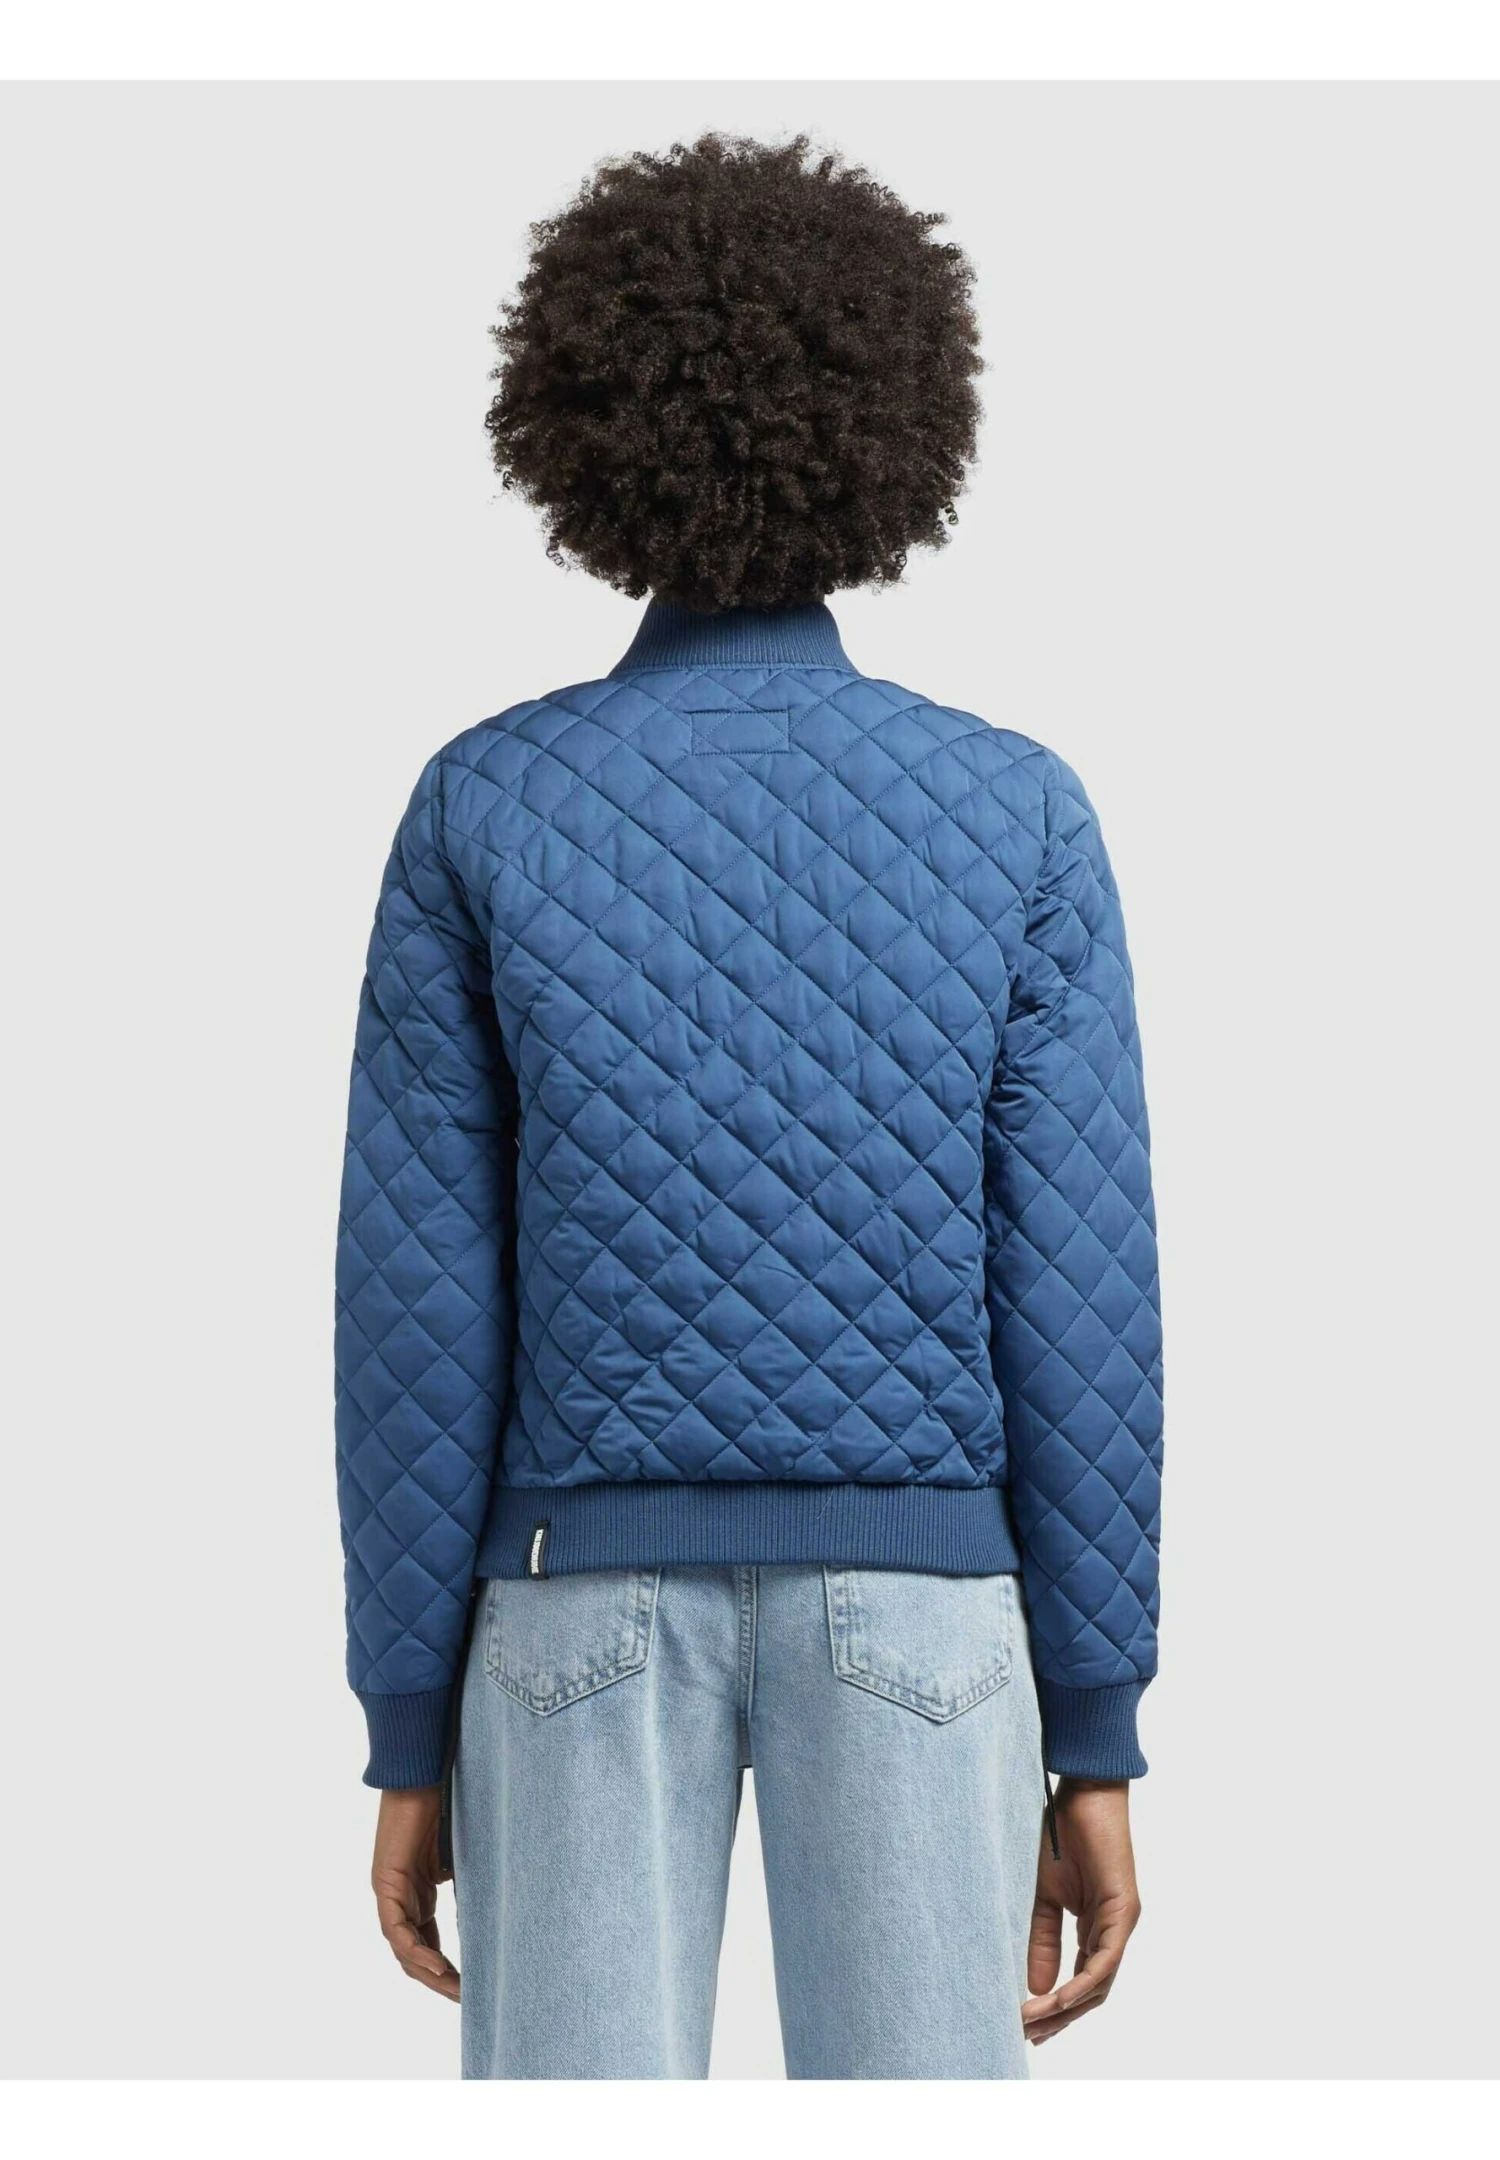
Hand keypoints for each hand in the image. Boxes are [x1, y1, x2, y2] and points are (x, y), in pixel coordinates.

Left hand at [371, 1786, 459, 2002]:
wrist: (424, 1774)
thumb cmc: (447, 1805)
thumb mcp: (463, 1857)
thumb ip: (471, 1885)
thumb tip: (501, 1912)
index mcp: (417, 1894)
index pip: (426, 1943)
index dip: (445, 1968)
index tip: (469, 1987)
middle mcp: (400, 1898)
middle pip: (413, 1954)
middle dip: (439, 1979)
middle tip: (465, 1998)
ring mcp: (390, 1892)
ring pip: (403, 1948)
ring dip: (429, 1973)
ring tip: (455, 1990)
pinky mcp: (386, 1883)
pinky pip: (397, 1930)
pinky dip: (416, 1951)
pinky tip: (438, 1966)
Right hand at [1022, 1777, 1140, 2044]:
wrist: (1082, 1792)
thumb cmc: (1062, 1835)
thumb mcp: (1042, 1895)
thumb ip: (1042, 1939)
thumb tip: (1036, 1988)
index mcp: (1095, 1928)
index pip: (1081, 1981)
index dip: (1057, 2008)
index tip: (1026, 2024)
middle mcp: (1113, 1931)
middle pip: (1093, 1991)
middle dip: (1060, 2017)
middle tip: (1028, 2035)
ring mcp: (1121, 1922)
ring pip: (1101, 1982)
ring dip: (1068, 2006)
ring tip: (1034, 2019)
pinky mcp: (1123, 1910)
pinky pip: (1106, 1959)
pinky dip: (1083, 1981)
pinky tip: (1057, 1997)